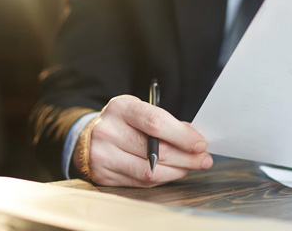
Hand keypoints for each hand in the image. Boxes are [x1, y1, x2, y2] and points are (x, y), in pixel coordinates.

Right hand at [73, 95, 212, 186]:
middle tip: (203, 160)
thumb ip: (166, 123)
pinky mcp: (103, 176)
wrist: (88, 136)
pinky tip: (171, 172)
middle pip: (155, 150)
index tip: (200, 144)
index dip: (182, 136)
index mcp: (121, 108)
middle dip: (186, 157)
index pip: (155, 122)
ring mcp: (103, 155)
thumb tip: (195, 139)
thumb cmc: (124, 121)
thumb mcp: (141, 111)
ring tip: (189, 167)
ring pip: (149, 171)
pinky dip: (161, 178)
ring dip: (176, 171)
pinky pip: (140, 182)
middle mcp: (108, 131)